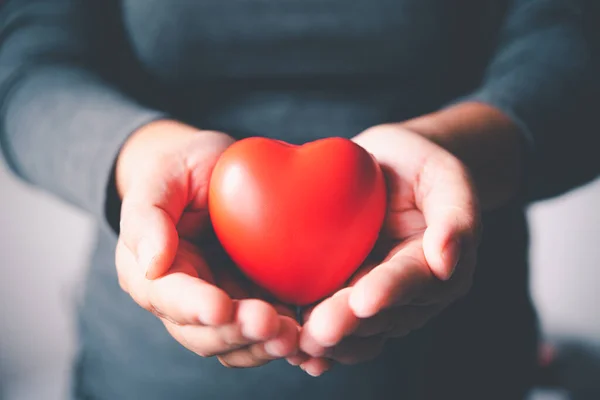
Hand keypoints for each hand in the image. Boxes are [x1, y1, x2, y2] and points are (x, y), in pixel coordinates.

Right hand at [115, 120, 298, 367]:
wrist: (218, 171)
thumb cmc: (185, 168)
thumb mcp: (162, 175)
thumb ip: (148, 215)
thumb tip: (152, 265)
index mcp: (152, 272)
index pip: (168, 297)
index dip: (193, 306)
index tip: (221, 307)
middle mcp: (184, 299)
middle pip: (203, 333)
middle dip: (236, 333)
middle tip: (270, 324)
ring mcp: (220, 304)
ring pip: (235, 343)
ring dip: (262, 345)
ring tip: (293, 336)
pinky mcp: (252, 302)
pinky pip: (265, 333)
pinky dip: (284, 341)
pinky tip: (310, 344)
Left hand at [294, 125, 480, 375]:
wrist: (385, 168)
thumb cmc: (419, 168)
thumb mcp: (446, 177)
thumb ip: (456, 216)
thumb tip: (445, 261)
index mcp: (435, 267)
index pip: (412, 280)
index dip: (389, 291)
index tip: (363, 300)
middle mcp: (407, 293)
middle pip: (379, 314)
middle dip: (348, 323)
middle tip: (320, 331)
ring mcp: (374, 297)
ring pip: (355, 328)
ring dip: (328, 340)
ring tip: (299, 344)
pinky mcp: (344, 294)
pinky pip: (331, 320)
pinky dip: (313, 339)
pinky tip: (290, 347)